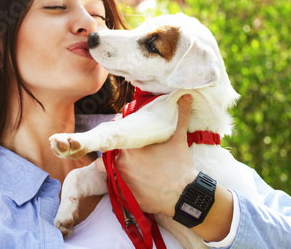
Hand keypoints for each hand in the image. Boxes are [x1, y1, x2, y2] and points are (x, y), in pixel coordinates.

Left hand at [95, 94, 197, 216]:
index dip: (118, 132)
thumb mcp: (179, 137)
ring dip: (110, 166)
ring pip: (104, 170)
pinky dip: (119, 182)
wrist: (184, 194)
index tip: (123, 133)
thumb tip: (186, 95)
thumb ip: (180, 115)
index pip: (114, 133)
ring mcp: (121, 180)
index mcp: (130, 147)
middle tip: (123, 151)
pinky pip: (114, 186)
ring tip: (123, 166)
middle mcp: (121, 163)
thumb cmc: (180, 164)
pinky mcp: (125, 196)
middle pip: (105, 152)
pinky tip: (130, 180)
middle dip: (111, 150)